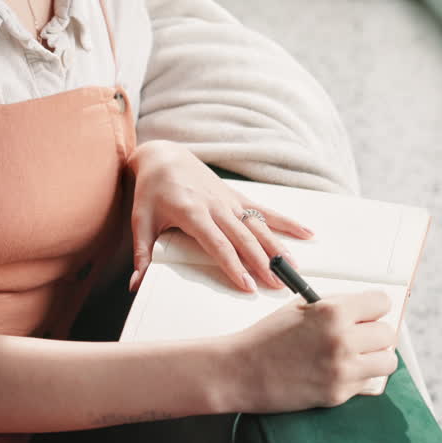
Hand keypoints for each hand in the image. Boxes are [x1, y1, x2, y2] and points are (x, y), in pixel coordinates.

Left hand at [126, 140, 314, 292]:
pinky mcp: (237, 196)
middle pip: (244, 238)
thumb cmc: (150, 190)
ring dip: (277, 247)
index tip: (247, 286)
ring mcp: (230, 200)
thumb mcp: (140, 221)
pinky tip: (307, 233)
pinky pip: (266, 210)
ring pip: (259, 226)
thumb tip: (134, 285)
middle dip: (262, 263)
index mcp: (192, 213)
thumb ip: (141, 254)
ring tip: (292, 268)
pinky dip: (287, 222)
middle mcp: (216, 206)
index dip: (234, 266)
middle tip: (277, 286)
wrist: (164, 155)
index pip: (218, 244)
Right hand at [229, 290, 397, 413]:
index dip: (373, 308)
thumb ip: (337, 307)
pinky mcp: (339, 394)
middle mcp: (342, 340)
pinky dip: (358, 377)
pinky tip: (338, 372)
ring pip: (388, 361)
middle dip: (375, 333)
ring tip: (357, 356)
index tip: (367, 313)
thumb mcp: (301, 308)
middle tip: (360, 336)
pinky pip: (368, 382)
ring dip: (375, 358)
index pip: (381, 303)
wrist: (241, 371)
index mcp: (333, 312)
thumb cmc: (268, 337)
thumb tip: (368, 311)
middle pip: (388, 334)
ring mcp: (342, 370)